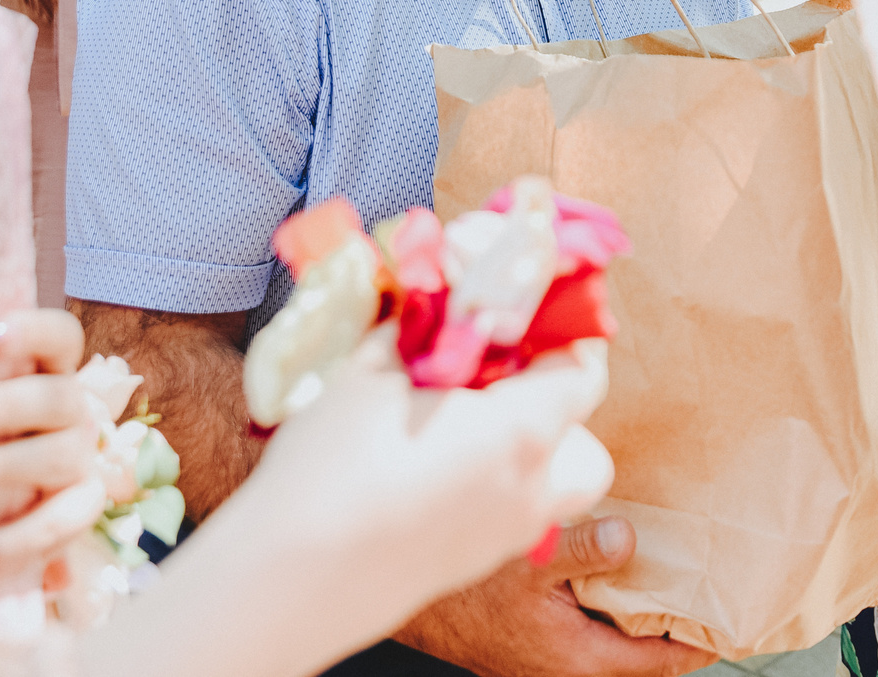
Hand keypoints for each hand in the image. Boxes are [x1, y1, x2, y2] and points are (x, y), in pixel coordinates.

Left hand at [0, 308, 103, 575]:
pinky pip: (60, 523)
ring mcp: (80, 461)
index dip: (31, 331)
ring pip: (57, 455)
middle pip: (56, 397)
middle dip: (0, 406)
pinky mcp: (79, 511)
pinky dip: (18, 539)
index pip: (60, 337)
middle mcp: (74, 411)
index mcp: (48, 370)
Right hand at [232, 336, 633, 666]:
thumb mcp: (372, 368)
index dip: (563, 329)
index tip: (524, 307)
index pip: (584, 368)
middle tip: (501, 370)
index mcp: (524, 433)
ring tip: (471, 419)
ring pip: (555, 483)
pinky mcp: (472, 562)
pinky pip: (512, 510)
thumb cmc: (333, 468)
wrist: (292, 580)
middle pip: (584, 439)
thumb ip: (420, 324)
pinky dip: (496, 478)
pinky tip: (434, 460)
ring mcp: (506, 536)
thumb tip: (439, 296)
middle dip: (557, 399)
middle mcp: (532, 491)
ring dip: (534, 445)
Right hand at [395, 518, 712, 676]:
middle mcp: (569, 668)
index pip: (663, 662)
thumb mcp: (527, 560)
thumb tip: (630, 540)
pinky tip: (606, 562)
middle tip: (709, 581)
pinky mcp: (530, 642)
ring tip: (666, 567)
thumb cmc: (460, 589)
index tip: (737, 616)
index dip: (703, 639)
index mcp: (581, 660)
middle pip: (641, 651)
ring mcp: (548, 658)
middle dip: (674, 618)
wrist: (406, 598)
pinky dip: (604, 599)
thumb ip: (584, 549)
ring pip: (611, 636)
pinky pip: (584, 624)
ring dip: (636, 607)